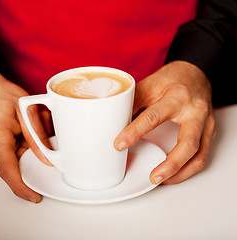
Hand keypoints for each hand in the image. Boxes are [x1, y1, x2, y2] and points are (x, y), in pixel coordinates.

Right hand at [0, 70, 52, 202]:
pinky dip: (21, 142)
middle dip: (34, 151)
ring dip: (28, 144)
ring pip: (16, 155)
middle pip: (18, 162)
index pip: (9, 171)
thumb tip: (46, 157)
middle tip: (41, 128)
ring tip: (29, 122)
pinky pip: (10, 150)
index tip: (34, 196)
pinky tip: (23, 126)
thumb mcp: (25, 110)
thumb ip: (36, 135)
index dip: (22, 188)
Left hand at [114, 61, 215, 183]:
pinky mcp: (208, 132)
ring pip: (199, 155)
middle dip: (170, 164)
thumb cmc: (171, 80)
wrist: (194, 75)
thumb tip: (114, 123)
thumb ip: (133, 104)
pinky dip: (187, 168)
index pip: (153, 117)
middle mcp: (195, 111)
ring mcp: (205, 123)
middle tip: (153, 177)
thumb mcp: (148, 86)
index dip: (134, 132)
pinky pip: (202, 155)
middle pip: (187, 144)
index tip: (119, 145)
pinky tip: (174, 173)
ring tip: (161, 180)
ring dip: (180, 172)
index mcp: (177, 97)